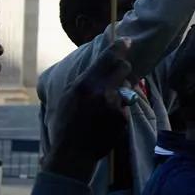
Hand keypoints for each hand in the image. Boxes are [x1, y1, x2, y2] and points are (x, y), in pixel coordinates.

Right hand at [43, 38, 131, 182]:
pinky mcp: (122, 119)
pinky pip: (126, 107)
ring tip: (106, 106)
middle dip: (123, 69)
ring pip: (127, 88)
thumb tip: (99, 65)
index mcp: (86, 84)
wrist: (72, 153)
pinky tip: (107, 121)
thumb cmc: (66, 123)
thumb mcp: (68, 96)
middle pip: (124, 68)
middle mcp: (102, 92)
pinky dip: (120, 111)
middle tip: (117, 77)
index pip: (108, 58)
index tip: (128, 41)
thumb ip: (85, 80)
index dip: (120, 47)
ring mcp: (114, 106)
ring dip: (121, 92)